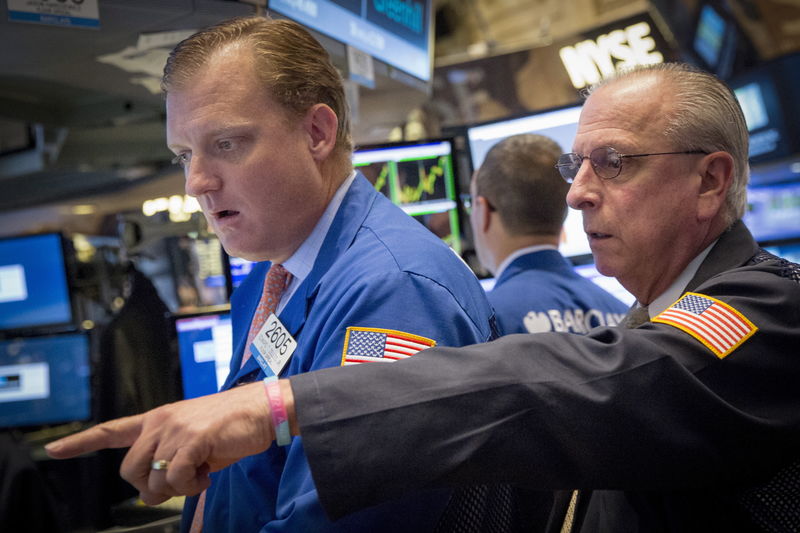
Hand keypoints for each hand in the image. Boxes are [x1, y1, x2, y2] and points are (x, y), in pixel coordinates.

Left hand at [46, 381, 273, 504]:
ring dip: (178, 488)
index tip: (53, 450)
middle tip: (179, 485)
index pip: (112, 430)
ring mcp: (176, 429)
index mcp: (158, 418)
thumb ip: (170, 458)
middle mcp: (161, 421)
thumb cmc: (231, 425)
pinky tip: (208, 472)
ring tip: (201, 473)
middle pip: (129, 470)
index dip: (80, 442)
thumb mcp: (193, 439)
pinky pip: (177, 479)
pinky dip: (193, 485)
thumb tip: (156, 490)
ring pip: (153, 480)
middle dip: (149, 488)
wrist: (263, 409)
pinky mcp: (194, 439)